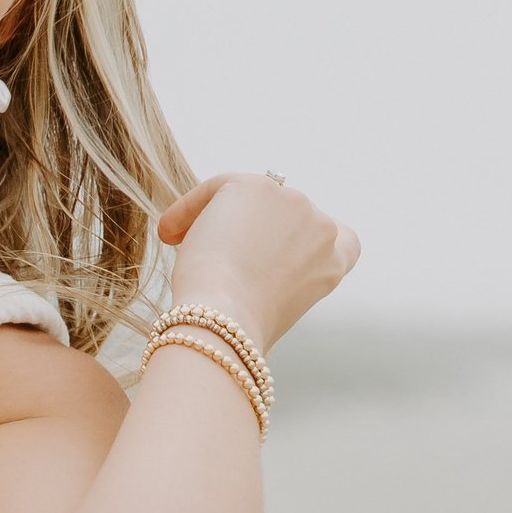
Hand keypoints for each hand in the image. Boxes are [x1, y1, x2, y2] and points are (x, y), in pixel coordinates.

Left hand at [157, 172, 359, 353]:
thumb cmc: (242, 326)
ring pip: (249, 201)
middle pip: (283, 215)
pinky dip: (190, 208)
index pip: (340, 236)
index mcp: (335, 259)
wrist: (225, 317)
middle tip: (214, 256)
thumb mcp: (278, 302)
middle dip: (250, 232)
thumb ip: (281, 272)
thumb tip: (239, 252)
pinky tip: (171, 234)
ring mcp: (292, 202)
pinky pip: (218, 188)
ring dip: (218, 220)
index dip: (306, 239)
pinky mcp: (256, 186)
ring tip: (187, 249)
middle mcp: (321, 226)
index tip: (274, 251)